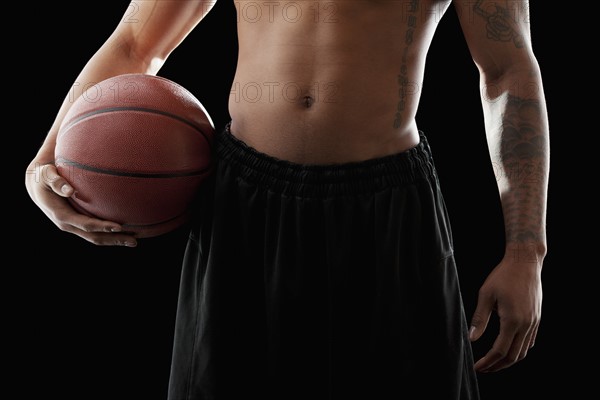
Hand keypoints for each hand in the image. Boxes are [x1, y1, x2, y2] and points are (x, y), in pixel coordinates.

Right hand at [25, 161, 137, 246]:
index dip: (102, 227)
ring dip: (115, 240)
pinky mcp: (79, 222)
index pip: (85, 225)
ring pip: (97, 237)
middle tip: (134, 241)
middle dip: (114, 239)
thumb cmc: (43, 175)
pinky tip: (127, 230)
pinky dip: (111, 233)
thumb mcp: (45, 174)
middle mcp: (69, 224)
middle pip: (94, 237)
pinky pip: (96, 231)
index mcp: (61, 215)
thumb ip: (55, 181)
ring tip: (134, 241)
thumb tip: (69, 190)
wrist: (37, 183)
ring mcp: (75, 225)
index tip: (118, 226)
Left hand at [468, 250, 542, 371]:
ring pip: (523, 351)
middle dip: (497, 366)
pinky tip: (509, 350)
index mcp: (512, 320)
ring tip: (494, 363)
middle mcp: (526, 325)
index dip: (487, 361)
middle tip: (484, 369)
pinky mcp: (537, 319)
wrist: (525, 262)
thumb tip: (471, 338)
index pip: (499, 350)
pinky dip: (519, 350)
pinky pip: (530, 341)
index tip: (477, 367)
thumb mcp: (486, 295)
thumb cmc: (503, 276)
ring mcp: (534, 322)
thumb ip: (479, 319)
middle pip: (513, 356)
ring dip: (508, 360)